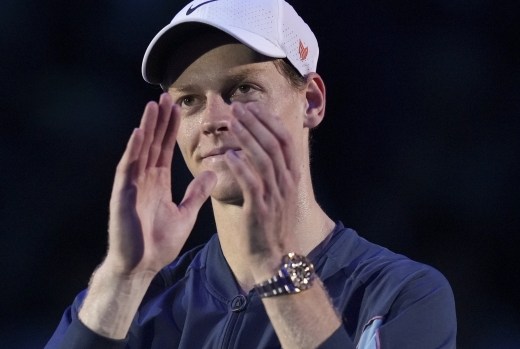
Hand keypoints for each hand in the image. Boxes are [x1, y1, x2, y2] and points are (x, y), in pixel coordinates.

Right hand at [105, 93, 216, 275]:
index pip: (165, 149)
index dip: (170, 129)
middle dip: (159, 121)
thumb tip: (212, 171)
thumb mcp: (186, 213)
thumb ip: (197, 192)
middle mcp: (144, 179)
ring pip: (139, 150)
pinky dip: (133, 150)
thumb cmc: (159, 244)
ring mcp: (132, 185)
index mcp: (158, 182)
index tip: (177, 108)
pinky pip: (128, 168)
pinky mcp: (122, 195)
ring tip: (152, 105)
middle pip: (153, 143)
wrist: (141, 266)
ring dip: (146, 128)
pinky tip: (139, 133)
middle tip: (165, 97)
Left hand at [224, 102, 300, 273]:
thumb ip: (271, 169)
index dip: (268, 120)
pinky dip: (241, 168)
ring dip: (247, 138)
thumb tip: (257, 144)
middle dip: (256, 122)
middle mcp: (286, 183)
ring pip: (264, 160)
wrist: (274, 256)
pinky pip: (252, 184)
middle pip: (274, 144)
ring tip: (231, 123)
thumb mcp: (277, 192)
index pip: (284, 140)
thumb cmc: (271, 223)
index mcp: (291, 176)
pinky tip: (229, 155)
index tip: (253, 106)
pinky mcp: (261, 210)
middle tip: (237, 107)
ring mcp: (275, 196)